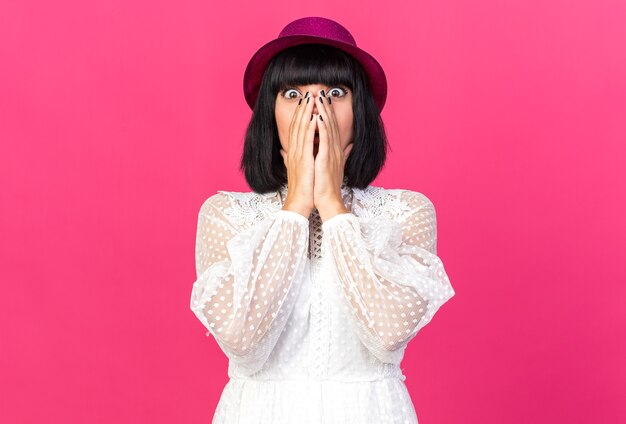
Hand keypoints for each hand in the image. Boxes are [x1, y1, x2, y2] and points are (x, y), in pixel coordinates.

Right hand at [279, 91, 316, 218]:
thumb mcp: (296, 169)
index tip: (305, 101)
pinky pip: (306, 141)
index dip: (300, 114)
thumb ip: (290, 159)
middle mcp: (293, 150)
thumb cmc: (302, 188)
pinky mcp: (303, 160)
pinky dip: (310, 128)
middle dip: (302, 108)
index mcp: (293, 152)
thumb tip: (283, 152)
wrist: (300, 202)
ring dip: (306, 112)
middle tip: (308, 92)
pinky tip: (314, 117)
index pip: (296, 128)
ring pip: (301, 129)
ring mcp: (297, 155)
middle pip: (297, 124)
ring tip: (311, 98)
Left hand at [313, 89, 353, 220]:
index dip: (328, 112)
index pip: (331, 127)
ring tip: (319, 98)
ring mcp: (332, 153)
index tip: (323, 100)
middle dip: (326, 107)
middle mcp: (335, 149)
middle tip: (321, 92)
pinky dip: (322, 127)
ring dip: (324, 112)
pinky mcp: (327, 158)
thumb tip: (349, 146)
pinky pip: (324, 140)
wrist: (327, 200)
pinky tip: (318, 117)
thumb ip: (342, 154)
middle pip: (331, 123)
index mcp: (335, 150)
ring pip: (328, 128)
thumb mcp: (336, 166)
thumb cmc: (328, 185)